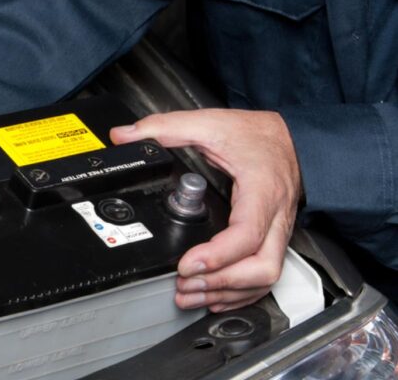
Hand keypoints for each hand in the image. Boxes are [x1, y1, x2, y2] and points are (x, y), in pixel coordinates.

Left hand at [110, 109, 301, 311]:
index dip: (217, 256)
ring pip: (265, 277)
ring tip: (190, 294)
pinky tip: (215, 295)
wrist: (294, 137)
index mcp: (261, 191)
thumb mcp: (210, 123)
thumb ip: (165, 127)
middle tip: (184, 284)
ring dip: (227, 293)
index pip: (247, 234)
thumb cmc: (258, 135)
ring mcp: (278, 231)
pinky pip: (265, 275)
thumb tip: (124, 136)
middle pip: (262, 267)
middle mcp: (275, 217)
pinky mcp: (275, 239)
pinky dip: (240, 292)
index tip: (186, 264)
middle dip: (221, 283)